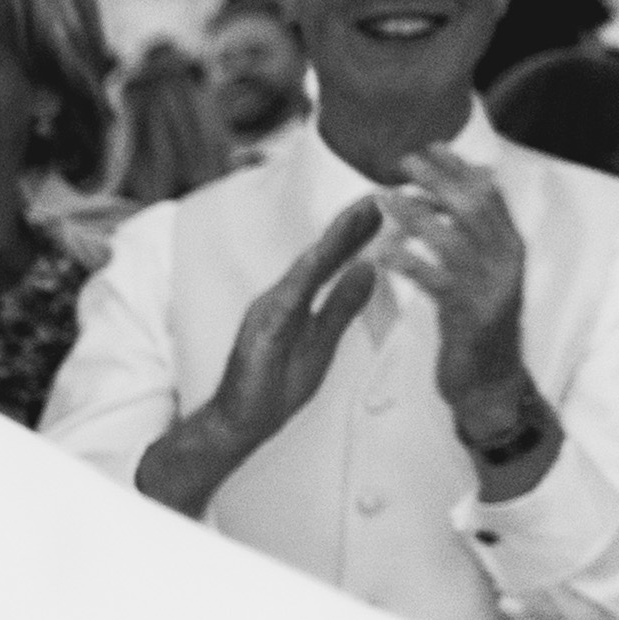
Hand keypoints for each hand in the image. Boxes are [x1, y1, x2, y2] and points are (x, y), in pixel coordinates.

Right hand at [206, 197, 392, 453]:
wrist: (237, 423)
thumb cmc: (275, 386)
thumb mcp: (322, 343)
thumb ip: (341, 307)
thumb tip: (368, 271)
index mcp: (295, 301)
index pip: (328, 261)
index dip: (354, 234)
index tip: (381, 206)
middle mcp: (278, 299)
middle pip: (316, 256)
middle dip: (346, 226)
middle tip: (375, 196)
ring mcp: (267, 314)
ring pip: (304, 271)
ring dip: (331, 243)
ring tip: (357, 218)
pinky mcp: (260, 334)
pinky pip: (286, 303)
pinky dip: (305, 280)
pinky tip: (322, 262)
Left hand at [373, 149, 531, 406]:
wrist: (490, 383)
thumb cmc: (478, 326)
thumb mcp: (482, 275)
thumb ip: (473, 237)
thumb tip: (452, 193)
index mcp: (511, 248)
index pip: (490, 194)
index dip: (461, 168)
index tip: (431, 146)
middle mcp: (506, 263)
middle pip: (474, 208)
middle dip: (439, 180)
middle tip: (404, 162)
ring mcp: (490, 290)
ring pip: (452, 240)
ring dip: (416, 215)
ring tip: (384, 198)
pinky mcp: (469, 317)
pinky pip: (437, 281)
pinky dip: (409, 262)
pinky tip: (383, 251)